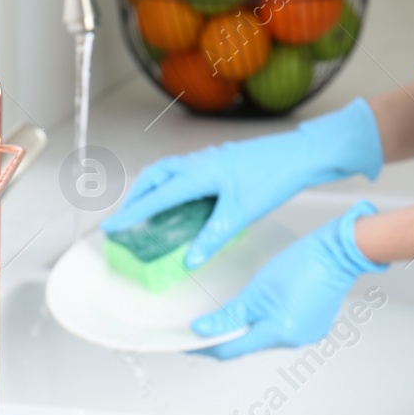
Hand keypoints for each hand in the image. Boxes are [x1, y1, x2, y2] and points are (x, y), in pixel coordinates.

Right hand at [100, 98, 382, 267]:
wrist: (302, 154)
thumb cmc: (274, 177)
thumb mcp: (241, 214)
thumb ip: (212, 238)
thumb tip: (190, 260)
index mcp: (199, 174)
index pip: (156, 196)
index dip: (132, 213)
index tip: (112, 226)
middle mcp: (199, 162)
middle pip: (154, 176)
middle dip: (136, 196)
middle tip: (127, 218)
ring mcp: (209, 159)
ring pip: (169, 171)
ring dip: (154, 189)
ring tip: (148, 210)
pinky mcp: (220, 161)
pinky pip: (185, 172)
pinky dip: (172, 186)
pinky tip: (181, 202)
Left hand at [191, 202, 386, 359]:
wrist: (339, 251)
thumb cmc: (303, 263)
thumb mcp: (257, 290)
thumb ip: (229, 315)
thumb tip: (202, 330)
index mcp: (279, 333)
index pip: (230, 350)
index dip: (204, 347)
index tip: (185, 342)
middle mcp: (294, 339)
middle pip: (247, 345)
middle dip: (222, 337)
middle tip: (198, 327)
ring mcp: (306, 332)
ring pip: (263, 336)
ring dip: (243, 329)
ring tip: (222, 317)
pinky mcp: (313, 323)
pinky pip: (280, 327)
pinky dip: (263, 322)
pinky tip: (254, 310)